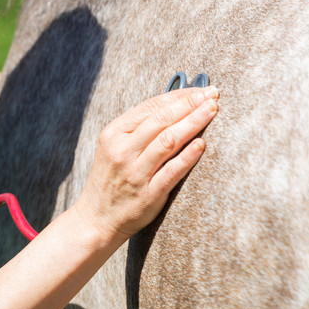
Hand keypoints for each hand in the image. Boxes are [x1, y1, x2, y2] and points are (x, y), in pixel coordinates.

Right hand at [73, 86, 218, 248]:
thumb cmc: (111, 180)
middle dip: (190, 104)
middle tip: (213, 94)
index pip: (151, 106)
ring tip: (213, 110)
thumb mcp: (114, 147)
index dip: (179, 95)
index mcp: (113, 134)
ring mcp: (135, 173)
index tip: (200, 90)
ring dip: (193, 122)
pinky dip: (188, 156)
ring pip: (168, 141)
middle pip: (162, 119)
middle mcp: (122, 150)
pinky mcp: (148, 194)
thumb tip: (175, 105)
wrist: (95, 218)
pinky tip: (203, 144)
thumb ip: (139, 129)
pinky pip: (172, 171)